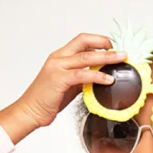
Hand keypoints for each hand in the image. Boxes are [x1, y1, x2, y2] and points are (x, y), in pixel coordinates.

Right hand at [0, 33, 126, 143]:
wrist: (30, 111)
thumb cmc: (48, 99)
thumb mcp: (68, 85)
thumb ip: (81, 77)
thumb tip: (99, 75)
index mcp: (60, 57)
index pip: (81, 41)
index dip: (98, 41)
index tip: (112, 47)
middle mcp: (58, 58)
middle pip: (84, 43)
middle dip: (105, 44)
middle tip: (122, 51)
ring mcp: (57, 67)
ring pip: (86, 57)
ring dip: (106, 57)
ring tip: (121, 59)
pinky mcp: (59, 79)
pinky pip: (82, 75)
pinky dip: (98, 76)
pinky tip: (109, 79)